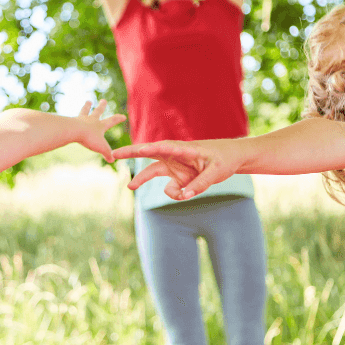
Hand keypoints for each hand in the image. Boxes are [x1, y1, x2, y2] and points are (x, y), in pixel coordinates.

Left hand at [75, 99, 126, 162]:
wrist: (73, 130)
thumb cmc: (89, 138)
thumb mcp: (101, 148)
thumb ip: (107, 154)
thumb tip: (112, 160)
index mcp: (100, 125)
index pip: (112, 121)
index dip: (118, 119)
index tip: (123, 116)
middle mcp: (91, 120)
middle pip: (98, 111)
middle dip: (102, 106)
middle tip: (103, 100)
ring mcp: (81, 120)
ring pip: (85, 111)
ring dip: (87, 106)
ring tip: (88, 101)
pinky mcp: (71, 122)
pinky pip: (73, 118)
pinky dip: (73, 118)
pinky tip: (71, 118)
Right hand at [113, 139, 243, 199]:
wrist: (231, 158)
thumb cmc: (224, 160)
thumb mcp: (216, 173)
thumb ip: (200, 184)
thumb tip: (184, 196)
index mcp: (185, 149)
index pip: (164, 148)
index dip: (149, 148)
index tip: (139, 149)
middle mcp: (175, 155)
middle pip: (148, 153)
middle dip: (131, 153)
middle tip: (113, 154)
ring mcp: (174, 165)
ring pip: (152, 171)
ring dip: (144, 180)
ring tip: (137, 188)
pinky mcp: (176, 174)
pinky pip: (169, 187)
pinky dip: (176, 194)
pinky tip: (187, 193)